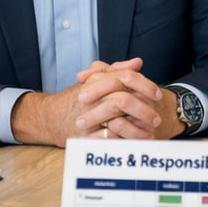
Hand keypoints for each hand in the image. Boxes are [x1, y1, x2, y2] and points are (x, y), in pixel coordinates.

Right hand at [10, 58, 178, 144]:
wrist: (49, 117)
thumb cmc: (78, 98)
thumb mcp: (95, 79)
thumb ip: (117, 70)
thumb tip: (138, 62)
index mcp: (98, 81)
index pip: (126, 78)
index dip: (145, 85)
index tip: (158, 95)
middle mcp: (93, 97)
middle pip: (124, 100)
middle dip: (144, 111)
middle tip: (157, 119)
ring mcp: (88, 117)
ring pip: (118, 122)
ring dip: (137, 130)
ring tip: (150, 134)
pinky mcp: (84, 136)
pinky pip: (107, 140)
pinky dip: (123, 142)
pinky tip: (136, 144)